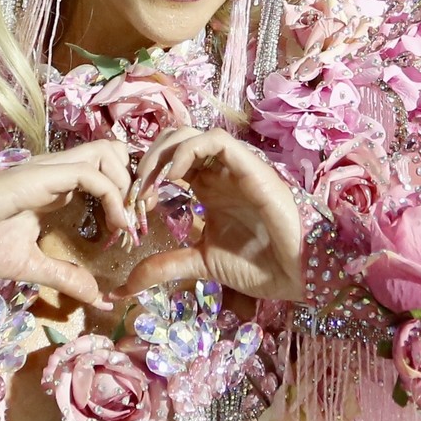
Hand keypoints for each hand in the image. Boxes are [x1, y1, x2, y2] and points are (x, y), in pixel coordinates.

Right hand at [0, 140, 135, 309]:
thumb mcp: (31, 267)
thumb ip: (66, 278)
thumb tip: (99, 300)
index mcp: (54, 188)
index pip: (104, 171)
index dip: (125, 194)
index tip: (129, 233)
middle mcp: (56, 172)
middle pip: (113, 151)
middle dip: (134, 182)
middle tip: (135, 221)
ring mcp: (49, 171)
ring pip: (108, 152)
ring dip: (126, 184)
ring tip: (127, 222)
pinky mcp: (40, 176)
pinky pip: (91, 174)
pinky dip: (113, 196)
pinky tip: (117, 227)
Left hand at [115, 127, 303, 302]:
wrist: (295, 274)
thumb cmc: (257, 265)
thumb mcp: (200, 264)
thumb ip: (166, 266)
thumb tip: (125, 286)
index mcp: (206, 188)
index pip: (167, 162)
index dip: (143, 175)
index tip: (128, 204)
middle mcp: (218, 172)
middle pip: (173, 141)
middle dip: (147, 160)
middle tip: (134, 191)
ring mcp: (233, 166)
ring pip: (191, 133)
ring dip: (163, 153)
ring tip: (151, 183)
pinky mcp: (249, 165)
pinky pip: (216, 140)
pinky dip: (188, 151)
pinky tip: (174, 177)